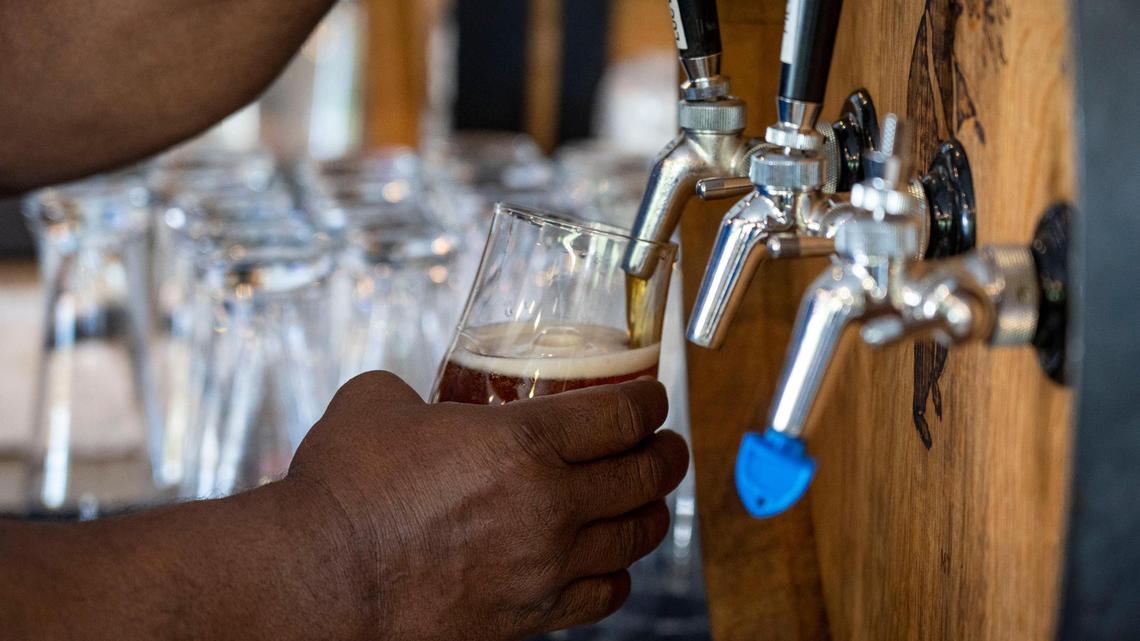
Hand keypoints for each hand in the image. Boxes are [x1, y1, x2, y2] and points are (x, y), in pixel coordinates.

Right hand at [285, 372, 688, 640]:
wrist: (317, 581)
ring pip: (633, 539)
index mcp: (523, 443)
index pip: (623, 416)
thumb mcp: (377, 403)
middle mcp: (550, 506)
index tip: (654, 400)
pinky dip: (617, 575)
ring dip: (649, 514)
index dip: (651, 403)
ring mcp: (544, 567)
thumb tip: (417, 400)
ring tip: (646, 502)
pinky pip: (603, 597)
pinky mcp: (530, 617)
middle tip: (665, 446)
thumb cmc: (342, 491)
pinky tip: (608, 563)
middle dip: (666, 454)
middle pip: (643, 475)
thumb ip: (416, 393)